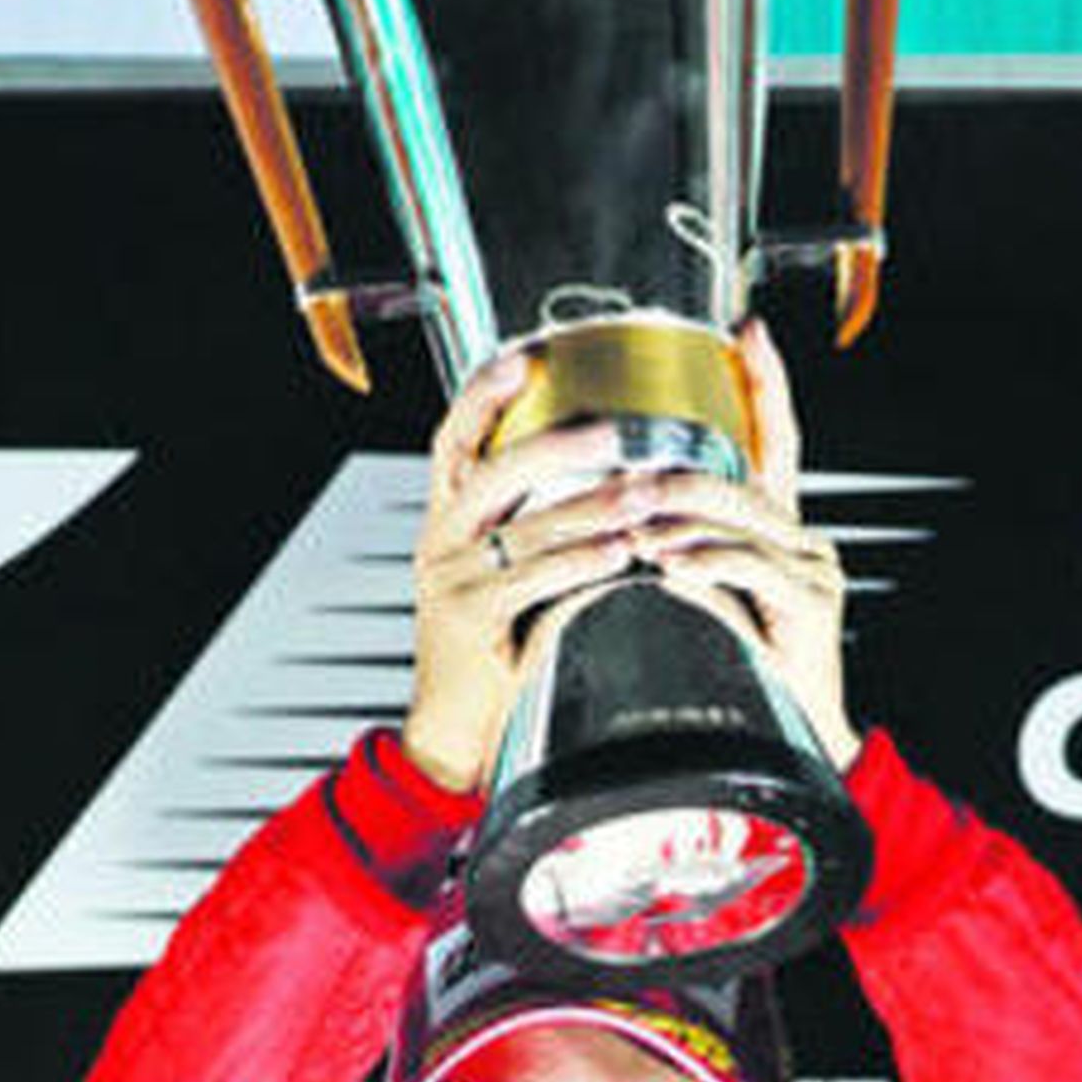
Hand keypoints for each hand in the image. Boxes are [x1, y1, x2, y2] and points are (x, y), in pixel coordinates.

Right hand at [401, 356, 651, 792]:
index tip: (523, 356)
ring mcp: (450, 580)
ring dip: (589, 508)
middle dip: (555, 446)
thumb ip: (534, 527)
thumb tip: (609, 480)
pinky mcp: (469, 621)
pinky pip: (530, 581)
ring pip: (523, 528)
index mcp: (447, 519)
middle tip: (614, 430)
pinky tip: (617, 554)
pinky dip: (577, 563)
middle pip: (492, 472)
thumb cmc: (491, 646)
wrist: (455, 724)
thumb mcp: (500, 574)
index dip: (484, 395)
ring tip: (639, 492)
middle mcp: (442, 540)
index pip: (455, 440)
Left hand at [626, 322, 860, 771]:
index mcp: (776, 529)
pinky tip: (671, 564)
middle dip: (676, 476)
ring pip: (740, 521)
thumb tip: (623, 521)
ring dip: (679, 521)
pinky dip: (707, 563)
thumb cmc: (742, 676)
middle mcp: (801, 540)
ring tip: (633, 525)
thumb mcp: (705, 601)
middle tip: (624, 477)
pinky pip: (752, 569)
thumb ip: (680, 554)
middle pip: (739, 481)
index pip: (775, 440)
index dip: (765, 384)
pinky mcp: (810, 606)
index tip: (749, 332)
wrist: (790, 749)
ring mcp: (811, 570)